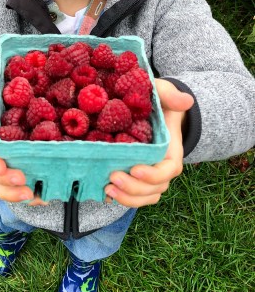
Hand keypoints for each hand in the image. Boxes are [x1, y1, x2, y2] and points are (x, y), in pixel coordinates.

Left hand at [104, 79, 193, 207]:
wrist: (147, 111)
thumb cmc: (156, 102)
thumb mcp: (162, 93)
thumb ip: (171, 95)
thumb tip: (187, 100)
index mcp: (171, 151)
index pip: (168, 170)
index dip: (153, 174)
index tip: (135, 169)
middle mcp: (162, 168)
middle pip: (154, 188)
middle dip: (134, 187)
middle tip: (112, 177)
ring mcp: (149, 176)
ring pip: (144, 197)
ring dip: (127, 197)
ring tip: (107, 189)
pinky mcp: (135, 179)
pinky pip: (133, 196)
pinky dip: (121, 199)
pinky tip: (104, 194)